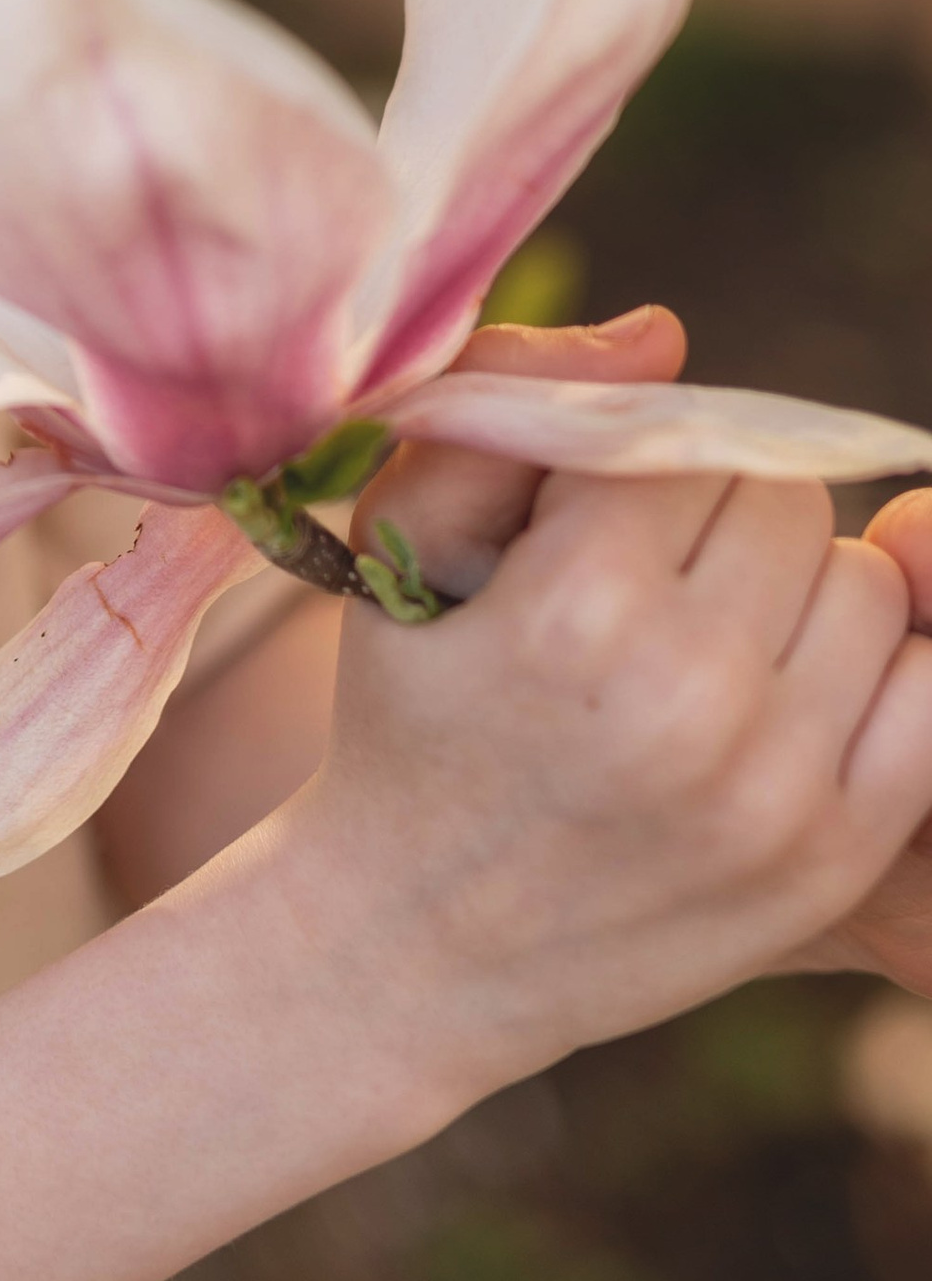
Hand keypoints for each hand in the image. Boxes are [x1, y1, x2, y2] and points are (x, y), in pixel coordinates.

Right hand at [273, 332, 931, 1107]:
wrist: (410, 945)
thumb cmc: (407, 714)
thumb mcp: (401, 536)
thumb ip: (513, 400)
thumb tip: (667, 335)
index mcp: (576, 609)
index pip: (688, 439)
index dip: (637, 460)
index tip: (585, 520)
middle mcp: (687, 698)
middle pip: (787, 501)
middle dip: (720, 513)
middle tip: (649, 576)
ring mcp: (773, 789)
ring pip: (866, 586)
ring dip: (799, 587)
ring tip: (711, 634)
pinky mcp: (831, 859)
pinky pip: (929, 697)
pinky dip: (877, 672)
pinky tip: (790, 688)